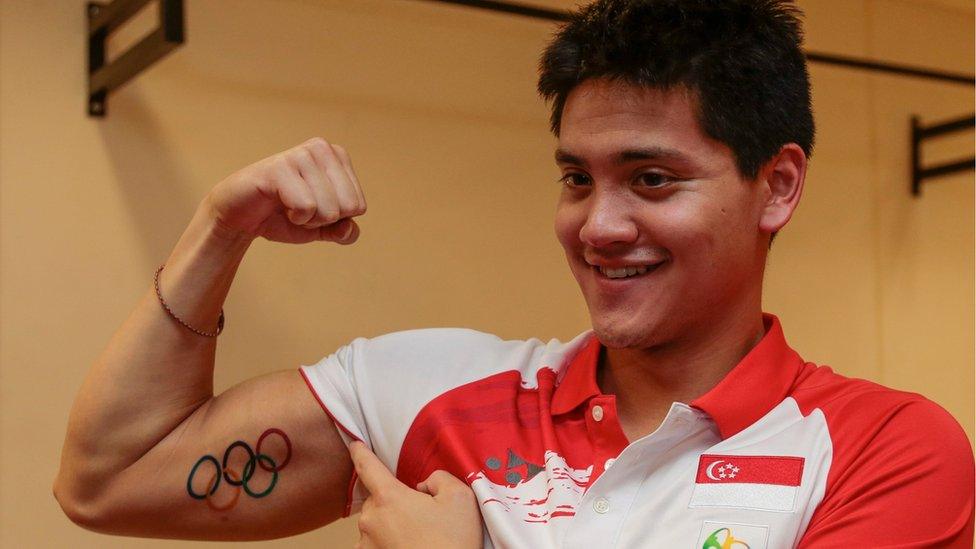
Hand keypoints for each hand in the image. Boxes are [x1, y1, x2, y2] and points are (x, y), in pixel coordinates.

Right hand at [206, 137, 366, 243]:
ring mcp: (301, 154)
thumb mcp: (322, 228)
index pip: (359, 205)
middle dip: (323, 219)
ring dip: (307, 220)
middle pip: (348, 207)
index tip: (312, 208)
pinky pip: (307, 207)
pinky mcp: (280, 167)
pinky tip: (279, 204)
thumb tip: (348, 229)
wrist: (240, 217)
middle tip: (299, 209)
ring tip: (288, 206)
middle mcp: (322, 148)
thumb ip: (344, 232)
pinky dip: (295, 217)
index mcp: (337, 156)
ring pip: (329, 209)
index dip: (335, 219)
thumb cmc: (283, 217)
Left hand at [349, 441, 482, 548]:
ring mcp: (366, 543)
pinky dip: (388, 542)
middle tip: (420, 513)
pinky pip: (374, 543)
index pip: (367, 466)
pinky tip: (410, 546)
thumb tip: (424, 485)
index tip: (354, 444)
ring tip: (418, 536)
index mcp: (388, 498)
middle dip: (393, 500)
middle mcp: (370, 519)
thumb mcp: (460, 497)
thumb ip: (439, 478)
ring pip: (375, 523)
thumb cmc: (452, 542)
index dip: (360, 452)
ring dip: (390, 524)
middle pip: (376, 498)